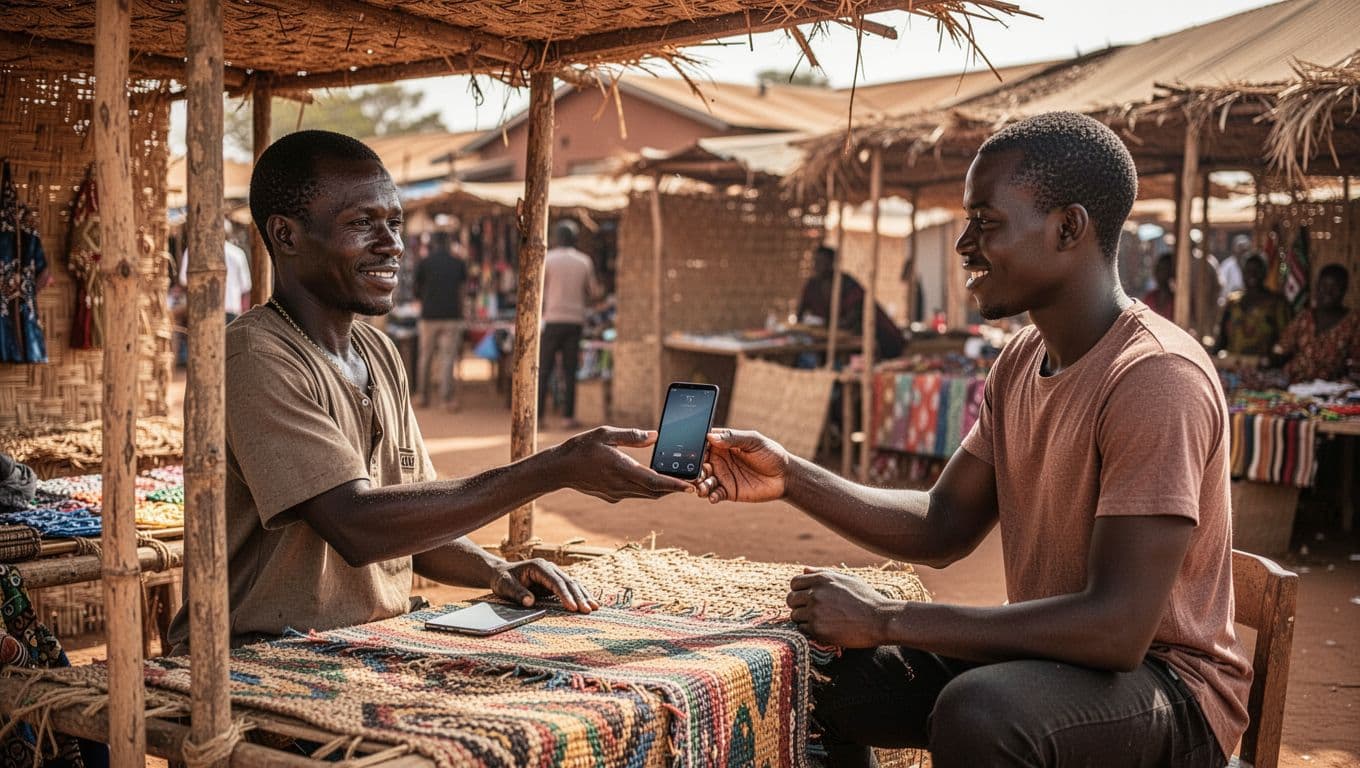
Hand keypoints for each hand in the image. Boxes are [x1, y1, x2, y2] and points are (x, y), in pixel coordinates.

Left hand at [490, 557, 599, 612]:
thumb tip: (530, 602)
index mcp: (539, 566)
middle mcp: (550, 568)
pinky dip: (581, 595)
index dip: (565, 595)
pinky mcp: (555, 581)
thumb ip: (517, 593)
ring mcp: (554, 573)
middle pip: (569, 582)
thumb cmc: (503, 579)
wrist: (501, 573)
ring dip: (584, 596)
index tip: (572, 608)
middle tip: (588, 611)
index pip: (556, 582)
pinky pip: (571, 587)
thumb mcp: (505, 585)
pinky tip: (590, 602)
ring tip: (595, 608)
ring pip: (573, 583)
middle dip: (579, 597)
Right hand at [557, 426, 691, 501]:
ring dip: (663, 490)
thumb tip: (655, 436)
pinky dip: (649, 489)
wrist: (559, 469)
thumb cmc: (581, 447)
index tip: (691, 487)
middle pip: (655, 492)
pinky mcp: (612, 496)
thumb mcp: (605, 434)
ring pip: (646, 495)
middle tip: (693, 481)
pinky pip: (636, 494)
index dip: (675, 486)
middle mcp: (621, 486)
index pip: (654, 482)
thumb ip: (631, 436)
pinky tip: (654, 479)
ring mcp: (616, 493)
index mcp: (621, 469)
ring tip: (679, 481)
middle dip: (675, 488)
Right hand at [694, 429, 789, 503]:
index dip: (695, 448)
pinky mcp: (728, 491)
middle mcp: (719, 461)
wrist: (784, 476)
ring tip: (701, 488)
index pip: (703, 445)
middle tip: (694, 474)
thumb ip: (733, 438)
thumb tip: (711, 437)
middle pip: (699, 464)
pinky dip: (711, 496)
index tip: (690, 452)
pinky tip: (713, 497)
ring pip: (703, 481)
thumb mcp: (753, 441)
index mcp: (723, 445)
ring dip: (699, 485)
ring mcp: (722, 477)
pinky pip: (715, 494)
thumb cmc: (770, 453)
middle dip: (693, 470)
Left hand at [786, 568, 895, 647]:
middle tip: (811, 611)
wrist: (879, 619)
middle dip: (798, 604)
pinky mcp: (818, 629)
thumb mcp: (847, 579)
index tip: (806, 597)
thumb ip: (823, 573)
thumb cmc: (866, 598)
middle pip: (790, 599)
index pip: (795, 583)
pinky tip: (825, 628)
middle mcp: (815, 593)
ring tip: (821, 620)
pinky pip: (803, 628)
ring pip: (795, 615)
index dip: (799, 590)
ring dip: (804, 618)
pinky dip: (810, 629)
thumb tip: (804, 570)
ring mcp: (815, 612)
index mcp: (822, 579)